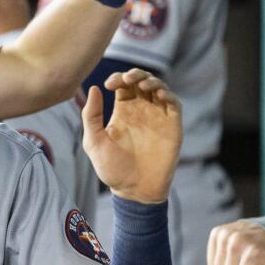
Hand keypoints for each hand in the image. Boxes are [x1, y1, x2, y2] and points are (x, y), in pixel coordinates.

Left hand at [83, 69, 180, 203]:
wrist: (134, 190)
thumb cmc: (112, 169)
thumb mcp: (94, 142)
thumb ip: (91, 116)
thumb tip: (93, 88)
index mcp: (122, 111)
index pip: (123, 85)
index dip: (118, 77)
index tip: (109, 83)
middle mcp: (141, 110)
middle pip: (142, 81)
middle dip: (136, 74)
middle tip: (128, 78)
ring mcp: (157, 117)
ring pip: (159, 88)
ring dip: (152, 81)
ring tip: (142, 85)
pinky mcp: (172, 126)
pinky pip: (174, 104)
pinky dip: (168, 95)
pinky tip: (159, 95)